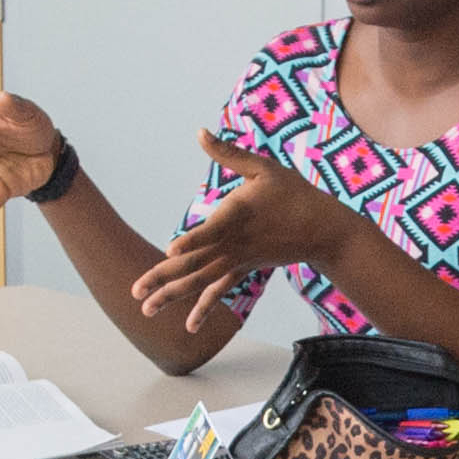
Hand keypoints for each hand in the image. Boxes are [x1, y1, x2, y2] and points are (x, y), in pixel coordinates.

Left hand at [130, 138, 360, 323]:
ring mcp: (238, 260)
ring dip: (173, 296)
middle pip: (195, 263)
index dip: (191, 240)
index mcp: (238, 215)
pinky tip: (189, 326)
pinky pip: (220, 291)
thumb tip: (199, 132)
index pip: (211, 230)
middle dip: (164, 279)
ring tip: (146, 310)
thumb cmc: (294, 193)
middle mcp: (234, 243)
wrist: (323, 230)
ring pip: (202, 281)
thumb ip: (229, 153)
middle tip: (135, 293)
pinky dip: (204, 307)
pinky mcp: (244, 269)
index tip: (169, 251)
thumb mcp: (264, 167)